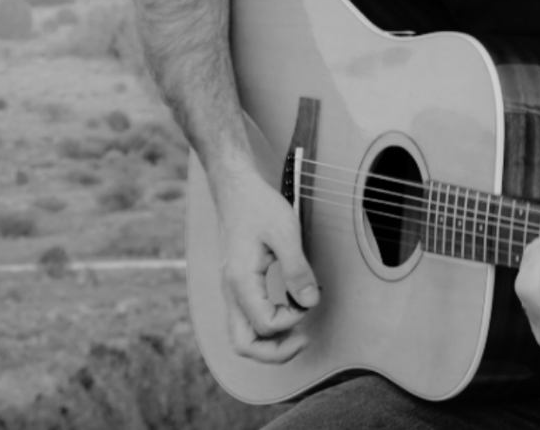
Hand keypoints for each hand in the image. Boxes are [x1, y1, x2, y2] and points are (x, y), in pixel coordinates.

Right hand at [214, 170, 319, 363]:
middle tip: (303, 340)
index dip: (292, 321)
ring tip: (297, 331)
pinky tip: (286, 313)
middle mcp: (231, 291)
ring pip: (242, 337)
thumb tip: (309, 303)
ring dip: (270, 343)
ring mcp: (231, 291)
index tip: (308, 299)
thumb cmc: (259, 206)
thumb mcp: (285, 233)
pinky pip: (246, 321)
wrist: (235, 188)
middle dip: (275, 352)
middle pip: (243, 345)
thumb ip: (297, 270)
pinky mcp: (237, 286)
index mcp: (241, 280)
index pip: (265, 324)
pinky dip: (266, 328)